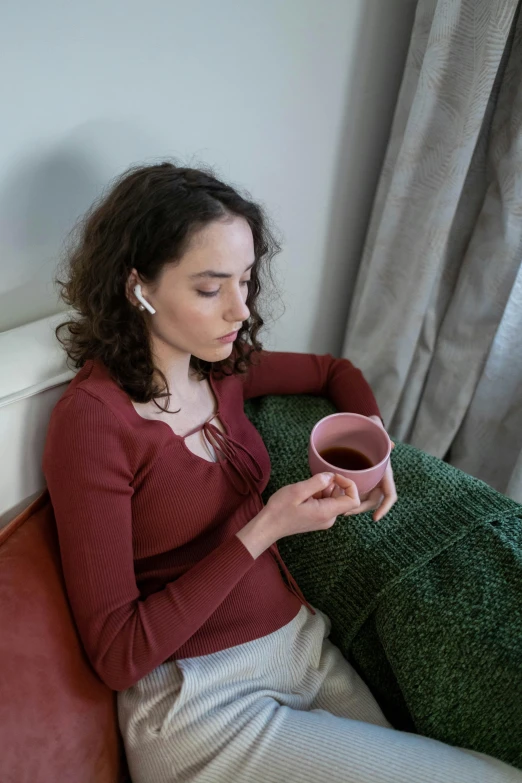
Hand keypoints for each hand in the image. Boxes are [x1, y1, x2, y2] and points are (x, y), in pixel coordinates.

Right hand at [237, 472, 361, 557]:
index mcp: (327, 512)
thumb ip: (317, 482)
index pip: (353, 500)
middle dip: (330, 485)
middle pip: (342, 497)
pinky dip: (317, 495)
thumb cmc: (280, 510)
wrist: (268, 526)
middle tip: (311, 483)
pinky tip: (303, 496)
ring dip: (322, 490)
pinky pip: (325, 503)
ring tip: (304, 491)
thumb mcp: (298, 491)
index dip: (349, 485)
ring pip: (333, 499)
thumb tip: (331, 476)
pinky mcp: (318, 518)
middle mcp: (329, 518)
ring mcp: (324, 520)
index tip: (334, 476)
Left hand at [313, 416, 397, 521]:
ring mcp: (367, 479)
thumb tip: (391, 444)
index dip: (385, 508)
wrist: (360, 426)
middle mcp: (377, 478)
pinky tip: (333, 499)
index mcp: (384, 472)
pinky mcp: (356, 478)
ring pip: (362, 499)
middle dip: (361, 509)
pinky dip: (344, 497)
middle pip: (373, 501)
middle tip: (345, 513)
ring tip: (338, 510)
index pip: (389, 494)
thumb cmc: (368, 427)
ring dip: (352, 506)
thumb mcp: (374, 427)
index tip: (375, 519)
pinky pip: (352, 492)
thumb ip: (381, 433)